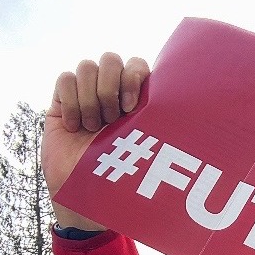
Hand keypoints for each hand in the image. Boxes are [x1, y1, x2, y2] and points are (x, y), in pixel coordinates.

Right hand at [41, 53, 149, 230]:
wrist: (84, 195)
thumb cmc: (121, 178)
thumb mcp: (146, 151)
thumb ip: (159, 128)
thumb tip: (191, 116)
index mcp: (135, 100)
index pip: (137, 65)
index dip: (133, 77)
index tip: (132, 108)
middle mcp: (111, 92)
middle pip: (111, 58)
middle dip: (110, 88)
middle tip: (110, 120)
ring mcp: (86, 94)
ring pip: (87, 66)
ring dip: (90, 99)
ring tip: (91, 128)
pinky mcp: (62, 100)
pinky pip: (65, 78)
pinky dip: (70, 102)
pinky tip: (73, 126)